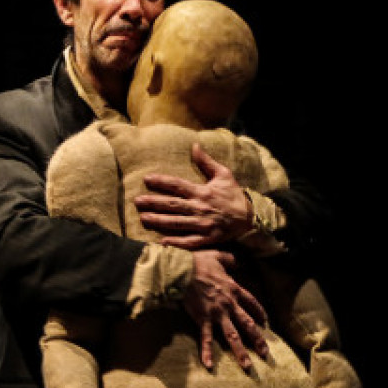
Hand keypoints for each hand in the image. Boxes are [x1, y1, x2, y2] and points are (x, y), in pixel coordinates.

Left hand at [135, 142, 253, 248]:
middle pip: (172, 205)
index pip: (177, 185)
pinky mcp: (208, 238)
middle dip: (153, 203)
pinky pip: (190, 241)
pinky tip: (162, 241)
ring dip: (159, 221)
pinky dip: (176, 242)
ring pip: (177, 222)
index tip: (146, 179)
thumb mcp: (224, 175)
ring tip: (143, 218)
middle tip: (137, 201)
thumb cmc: (233, 195)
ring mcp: (203, 224)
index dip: (161, 182)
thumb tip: (194, 146)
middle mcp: (200, 208)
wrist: (251, 218)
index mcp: (202, 192)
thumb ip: (207, 162)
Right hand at [183, 250, 268, 370]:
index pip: (252, 303)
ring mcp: (217, 314)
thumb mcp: (217, 255)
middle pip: (248, 325)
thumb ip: (228, 259)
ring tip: (248, 366)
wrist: (182, 271)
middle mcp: (229, 305)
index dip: (259, 313)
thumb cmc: (198, 262)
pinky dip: (207, 352)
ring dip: (240, 352)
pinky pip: (206, 338)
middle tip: (265, 354)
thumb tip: (235, 259)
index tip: (265, 322)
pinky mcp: (203, 319)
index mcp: (234, 289)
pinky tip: (208, 365)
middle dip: (258, 340)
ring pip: (233, 336)